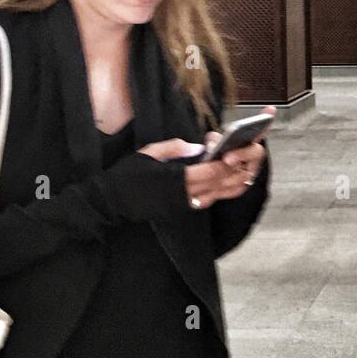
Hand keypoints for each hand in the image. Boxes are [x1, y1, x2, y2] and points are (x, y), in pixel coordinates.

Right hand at [140, 105, 273, 210]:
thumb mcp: (149, 153)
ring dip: (231, 184)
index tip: (234, 152)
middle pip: (219, 185)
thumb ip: (175, 148)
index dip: (226, 163)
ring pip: (217, 196)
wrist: (112, 201)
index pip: (211, 172)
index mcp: (177, 179)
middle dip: (233, 172)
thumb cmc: (128, 174)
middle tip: (243, 158)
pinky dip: (219, 192)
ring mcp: (184, 205)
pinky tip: (225, 182)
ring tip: (241, 169)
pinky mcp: (182, 209)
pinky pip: (207, 201)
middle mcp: (185, 195)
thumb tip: (198, 147)